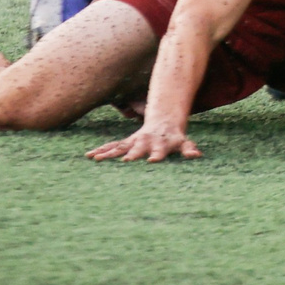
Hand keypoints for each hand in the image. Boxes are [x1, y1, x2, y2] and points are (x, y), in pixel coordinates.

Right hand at [88, 122, 202, 162]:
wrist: (163, 122)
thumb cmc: (174, 138)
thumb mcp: (184, 142)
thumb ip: (189, 149)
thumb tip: (196, 155)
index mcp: (160, 144)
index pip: (159, 150)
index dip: (157, 156)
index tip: (152, 161)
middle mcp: (144, 142)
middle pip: (137, 149)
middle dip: (131, 155)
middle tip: (124, 162)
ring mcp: (133, 142)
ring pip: (119, 147)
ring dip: (108, 153)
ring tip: (96, 159)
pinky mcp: (125, 143)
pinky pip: (111, 147)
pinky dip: (100, 151)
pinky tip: (88, 156)